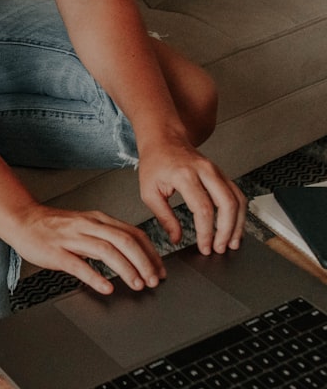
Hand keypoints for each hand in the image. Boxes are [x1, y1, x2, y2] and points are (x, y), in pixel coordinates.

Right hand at [7, 204, 164, 294]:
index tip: (159, 269)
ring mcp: (71, 238)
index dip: (151, 252)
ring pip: (106, 250)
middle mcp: (88, 226)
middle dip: (144, 262)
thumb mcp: (85, 226)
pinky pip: (78, 264)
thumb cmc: (52, 226)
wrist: (22, 220)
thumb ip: (106, 238)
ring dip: (126, 269)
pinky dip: (95, 276)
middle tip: (153, 280)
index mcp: (98, 220)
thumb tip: (132, 255)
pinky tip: (106, 286)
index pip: (133, 233)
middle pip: (124, 240)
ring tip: (136, 284)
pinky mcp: (56, 252)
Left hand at [137, 137, 245, 255]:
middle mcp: (205, 171)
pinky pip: (237, 194)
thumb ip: (164, 217)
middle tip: (221, 248)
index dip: (206, 231)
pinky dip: (239, 213)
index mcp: (184, 175)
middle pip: (227, 203)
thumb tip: (176, 238)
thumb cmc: (154, 163)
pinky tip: (234, 227)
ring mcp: (216, 171)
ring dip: (238, 223)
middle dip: (227, 230)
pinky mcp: (222, 174)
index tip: (205, 247)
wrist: (163, 140)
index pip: (203, 208)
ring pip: (237, 199)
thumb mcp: (149, 192)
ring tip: (232, 243)